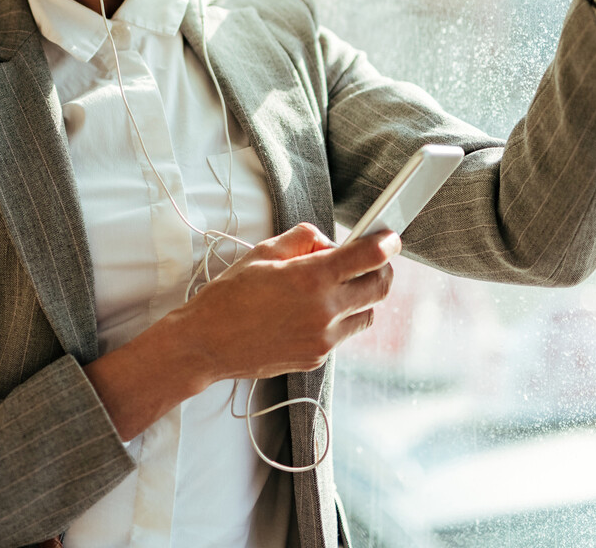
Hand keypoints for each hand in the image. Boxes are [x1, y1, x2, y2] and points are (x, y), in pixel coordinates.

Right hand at [177, 222, 397, 380]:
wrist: (206, 345)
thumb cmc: (228, 298)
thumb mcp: (261, 254)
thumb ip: (301, 240)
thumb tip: (327, 241)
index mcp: (311, 279)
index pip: (368, 256)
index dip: (386, 243)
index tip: (389, 238)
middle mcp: (324, 311)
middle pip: (380, 287)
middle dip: (381, 270)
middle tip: (369, 262)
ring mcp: (323, 339)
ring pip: (367, 314)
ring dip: (360, 298)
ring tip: (332, 290)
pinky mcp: (317, 358)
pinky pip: (343, 335)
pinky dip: (337, 320)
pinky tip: (309, 313)